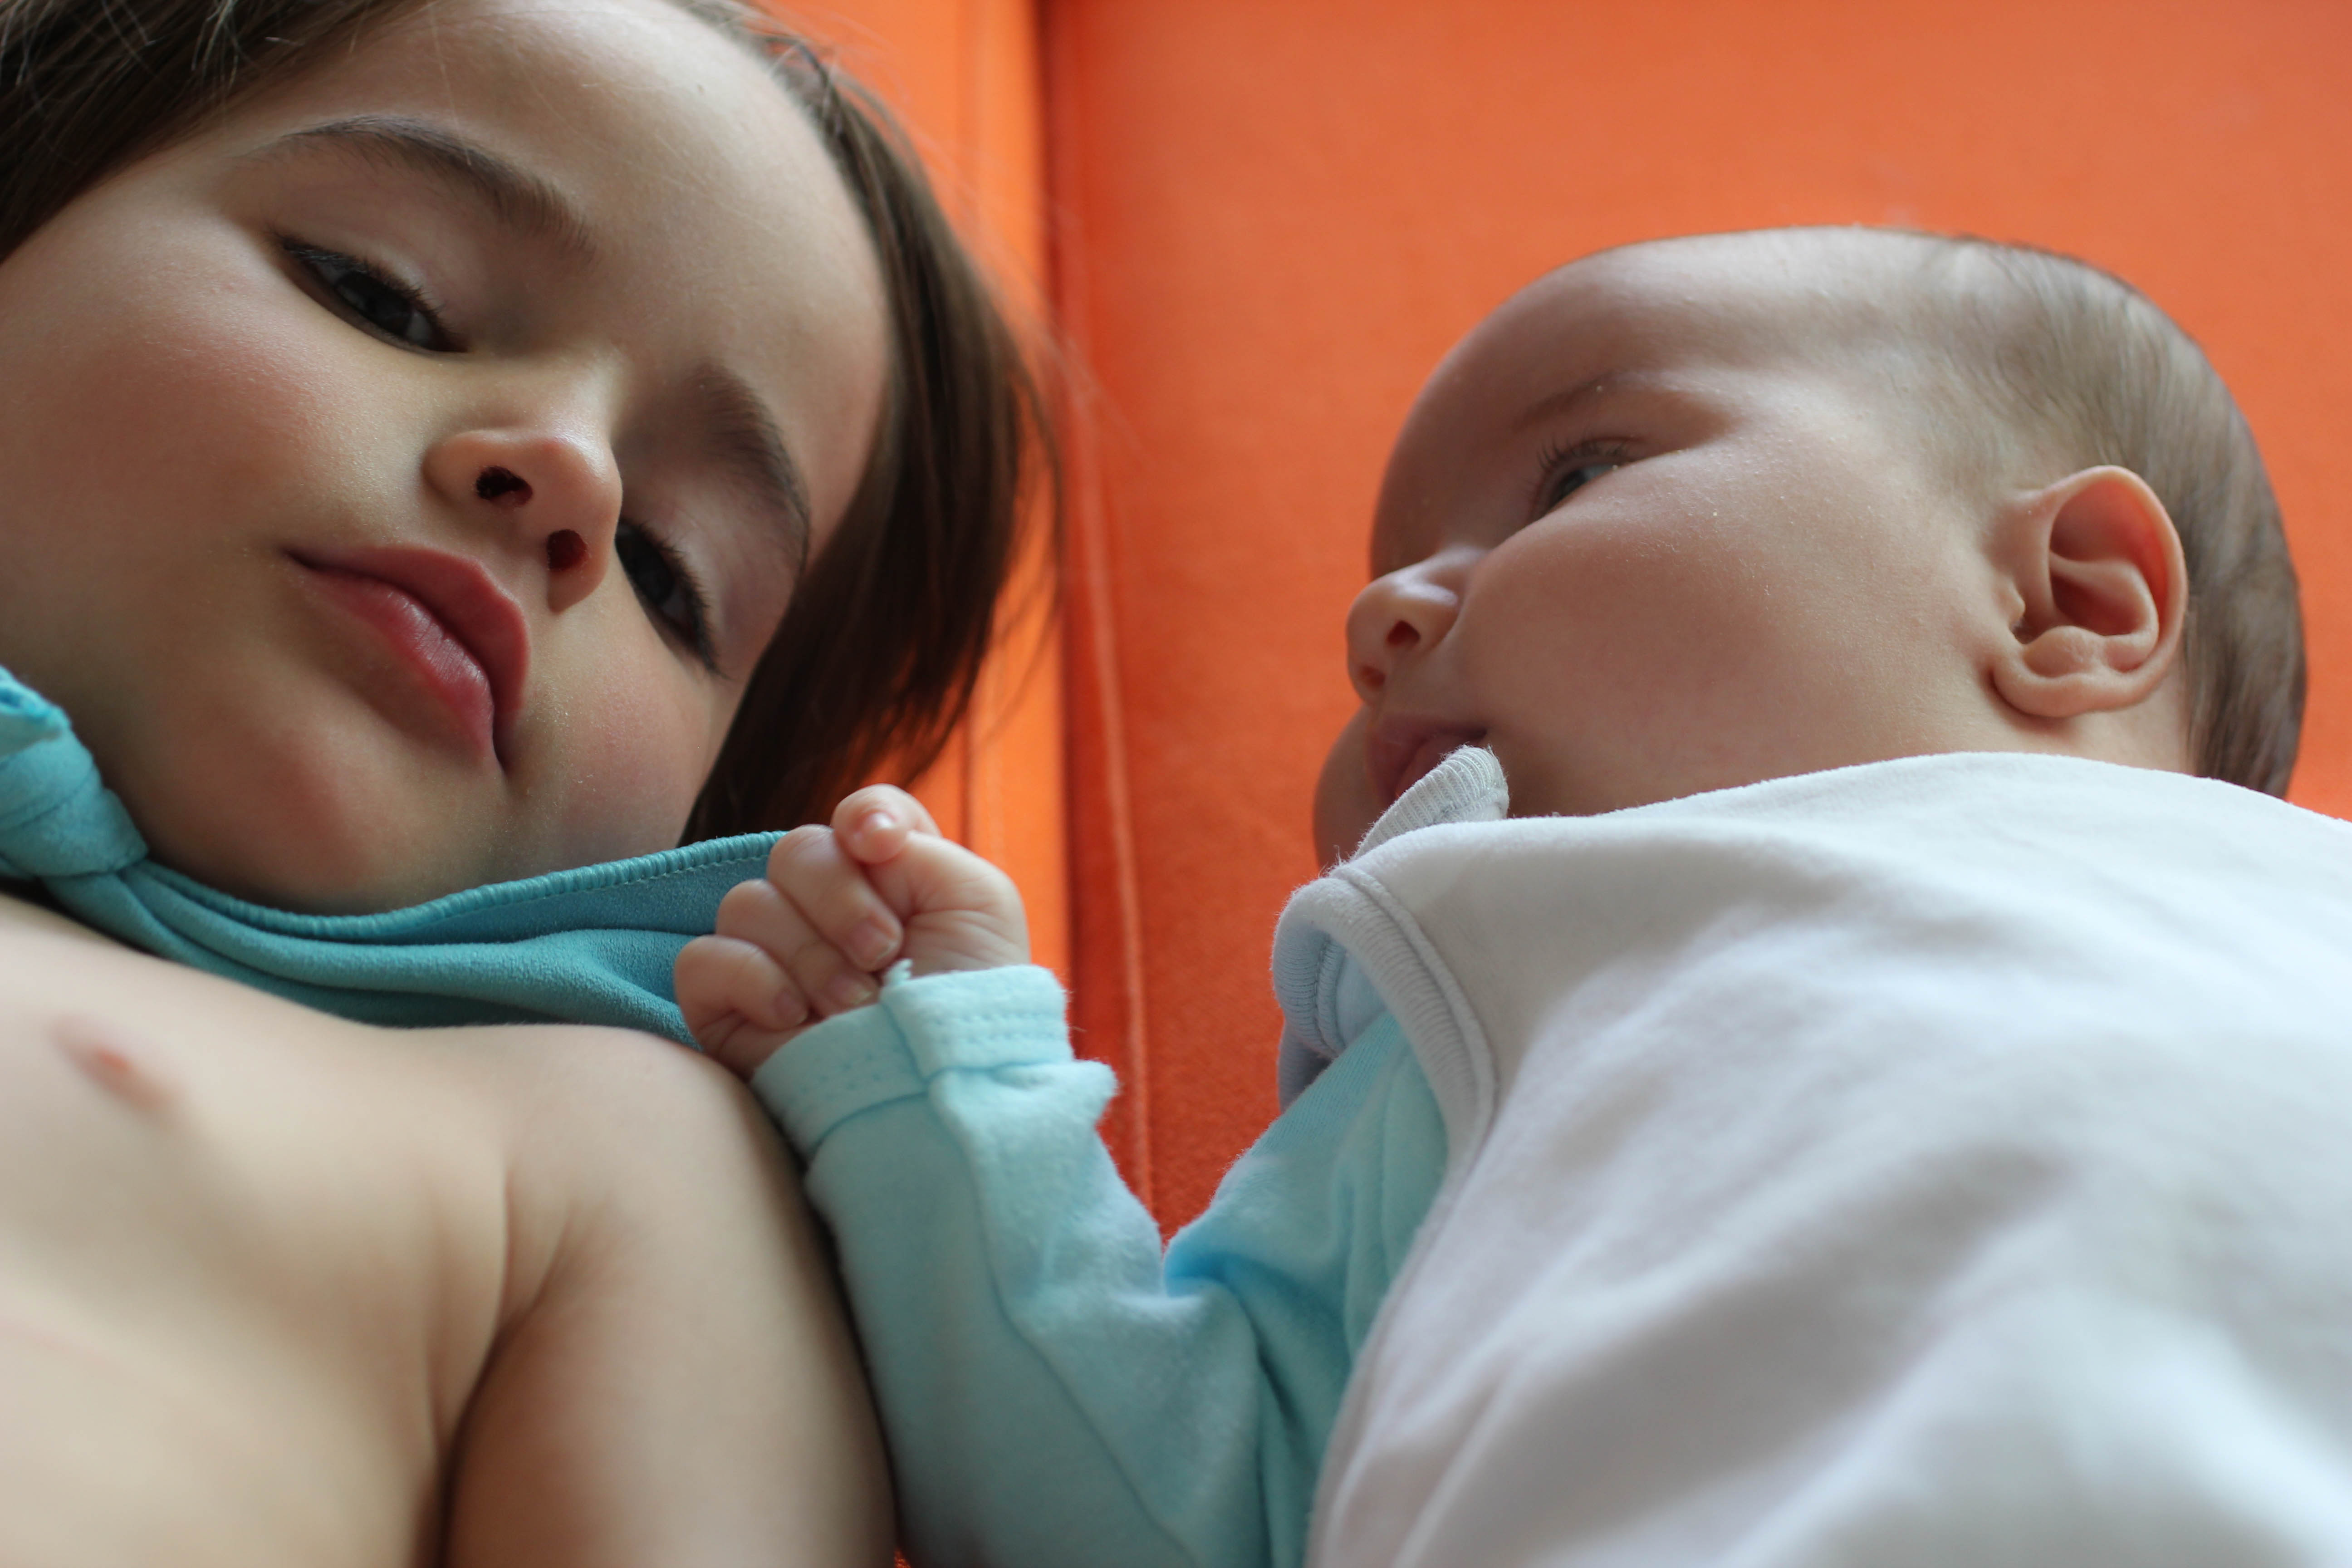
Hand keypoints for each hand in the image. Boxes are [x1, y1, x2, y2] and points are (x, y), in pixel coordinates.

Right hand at [676, 786, 1029, 1077]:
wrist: (943, 1092)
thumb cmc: (971, 1003)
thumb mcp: (977, 903)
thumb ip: (916, 844)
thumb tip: (851, 834)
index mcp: (889, 881)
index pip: (858, 814)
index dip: (865, 817)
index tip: (880, 847)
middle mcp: (826, 912)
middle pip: (796, 851)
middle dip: (842, 899)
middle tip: (883, 955)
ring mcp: (773, 958)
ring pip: (748, 902)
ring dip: (810, 954)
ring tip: (854, 1008)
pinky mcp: (728, 1008)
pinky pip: (702, 958)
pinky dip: (750, 978)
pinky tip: (794, 1016)